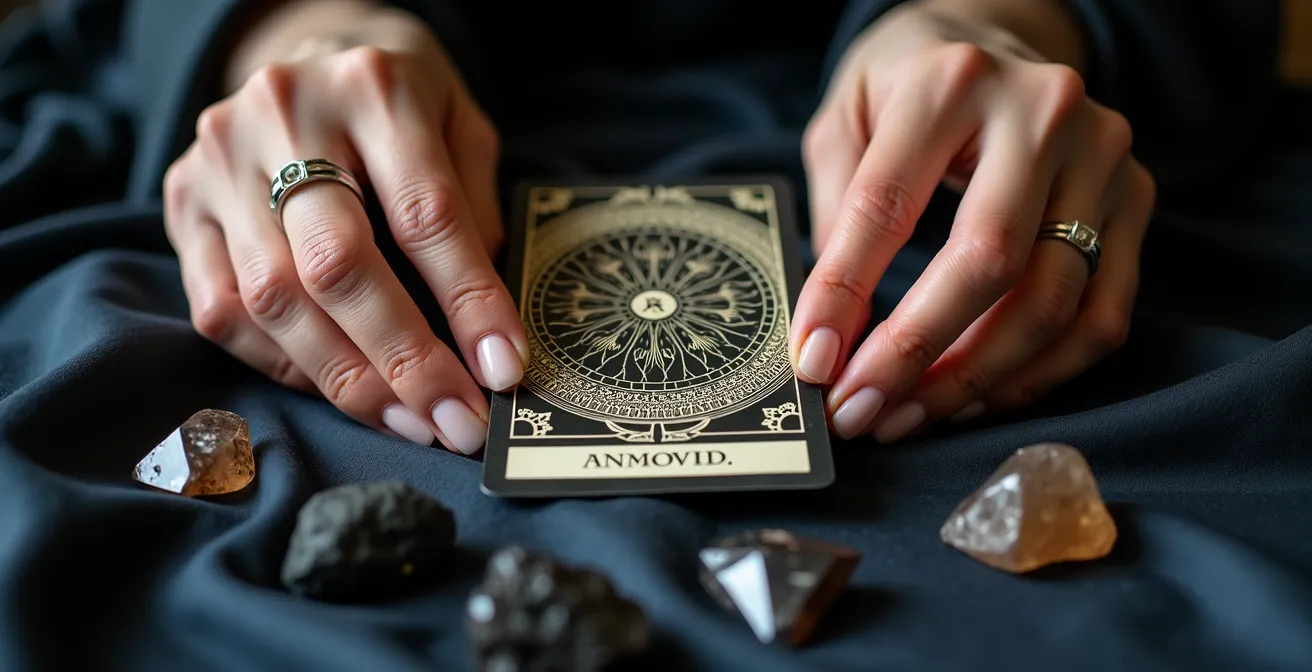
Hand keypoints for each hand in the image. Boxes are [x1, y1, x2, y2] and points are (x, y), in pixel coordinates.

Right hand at [163, 6, 524, 453]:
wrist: (306, 51)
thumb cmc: (402, 103)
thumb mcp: (463, 128)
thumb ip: (475, 213)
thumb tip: (486, 335)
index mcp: (374, 87)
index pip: (425, 213)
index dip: (468, 301)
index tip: (504, 369)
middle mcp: (285, 115)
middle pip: (338, 264)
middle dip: (404, 360)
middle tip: (456, 423)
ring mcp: (220, 160)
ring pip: (274, 299)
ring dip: (348, 380)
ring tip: (412, 423)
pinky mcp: (180, 203)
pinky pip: (223, 312)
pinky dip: (288, 367)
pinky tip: (344, 391)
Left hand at [793, 0, 1155, 441]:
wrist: (999, 39)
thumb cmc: (909, 87)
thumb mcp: (845, 116)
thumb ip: (834, 208)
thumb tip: (830, 330)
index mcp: (950, 81)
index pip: (887, 203)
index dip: (844, 291)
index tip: (813, 362)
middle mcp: (1042, 113)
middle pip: (988, 262)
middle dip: (915, 354)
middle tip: (859, 411)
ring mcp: (1102, 158)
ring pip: (1052, 302)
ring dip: (973, 380)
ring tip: (906, 415)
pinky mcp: (1135, 200)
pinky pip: (1101, 316)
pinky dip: (1038, 375)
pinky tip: (975, 397)